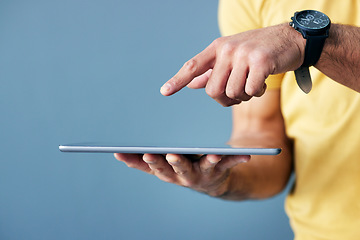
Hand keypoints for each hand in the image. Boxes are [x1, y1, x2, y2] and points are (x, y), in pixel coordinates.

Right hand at [114, 153, 249, 196]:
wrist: (214, 183)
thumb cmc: (185, 168)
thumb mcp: (165, 166)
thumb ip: (145, 161)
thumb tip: (119, 154)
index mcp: (169, 173)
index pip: (150, 168)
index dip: (136, 163)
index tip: (122, 152)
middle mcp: (183, 177)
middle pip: (173, 170)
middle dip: (164, 163)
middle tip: (157, 154)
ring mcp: (202, 175)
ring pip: (202, 169)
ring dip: (205, 162)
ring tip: (210, 156)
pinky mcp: (219, 171)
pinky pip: (229, 164)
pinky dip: (236, 160)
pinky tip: (246, 155)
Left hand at [161, 23, 304, 106]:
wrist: (290, 39)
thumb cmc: (258, 51)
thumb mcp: (232, 58)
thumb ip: (212, 71)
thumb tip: (192, 84)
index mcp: (218, 48)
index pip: (193, 65)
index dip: (178, 80)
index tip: (164, 92)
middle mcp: (228, 49)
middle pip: (212, 90)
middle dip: (224, 99)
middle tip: (237, 94)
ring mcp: (244, 54)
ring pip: (232, 93)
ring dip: (243, 96)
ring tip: (252, 84)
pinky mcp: (261, 61)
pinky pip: (250, 91)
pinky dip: (257, 92)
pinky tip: (263, 82)